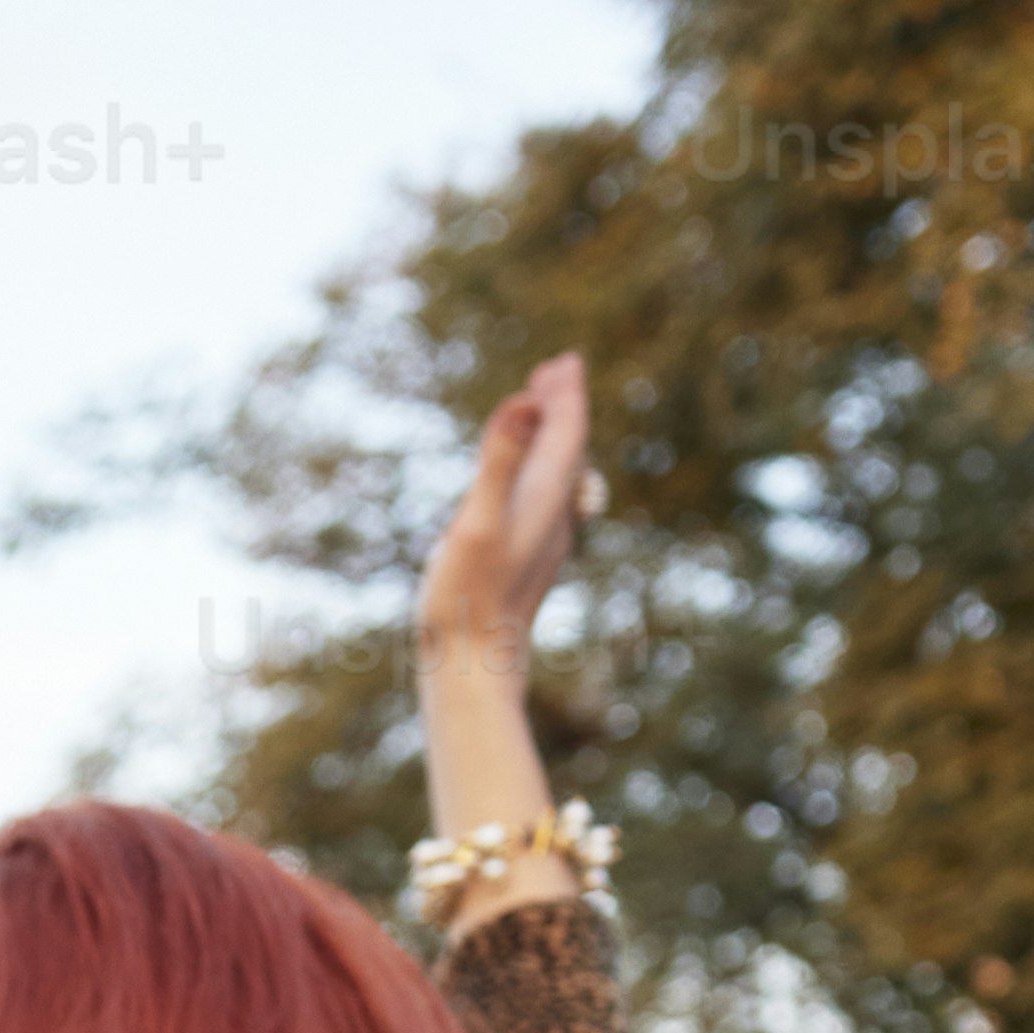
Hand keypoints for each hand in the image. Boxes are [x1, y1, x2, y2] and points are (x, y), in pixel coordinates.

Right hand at [417, 348, 594, 667]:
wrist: (473, 670)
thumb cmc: (467, 600)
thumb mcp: (477, 522)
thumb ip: (500, 461)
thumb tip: (525, 401)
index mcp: (542, 501)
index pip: (565, 436)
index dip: (565, 398)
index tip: (565, 363)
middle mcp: (550, 519)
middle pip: (566, 453)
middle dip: (562, 412)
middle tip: (558, 374)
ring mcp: (539, 544)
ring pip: (556, 480)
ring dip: (551, 443)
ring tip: (542, 420)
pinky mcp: (523, 564)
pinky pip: (541, 504)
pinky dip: (536, 477)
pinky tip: (525, 489)